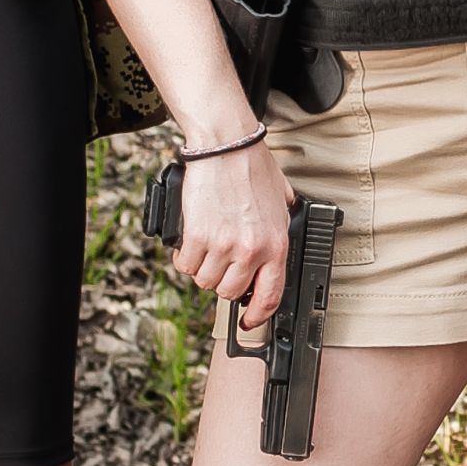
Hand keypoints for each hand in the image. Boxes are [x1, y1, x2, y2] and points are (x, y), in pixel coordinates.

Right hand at [179, 141, 294, 331]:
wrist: (226, 144)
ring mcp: (223, 245)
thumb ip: (281, 224)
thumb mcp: (282, 199)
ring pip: (204, 280)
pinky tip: (191, 240)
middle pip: (229, 291)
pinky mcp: (197, 236)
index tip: (248, 321)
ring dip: (202, 267)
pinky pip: (185, 265)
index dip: (257, 315)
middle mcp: (251, 250)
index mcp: (276, 244)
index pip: (270, 296)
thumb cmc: (252, 165)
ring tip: (206, 244)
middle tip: (219, 260)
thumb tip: (277, 240)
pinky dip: (184, 257)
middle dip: (222, 280)